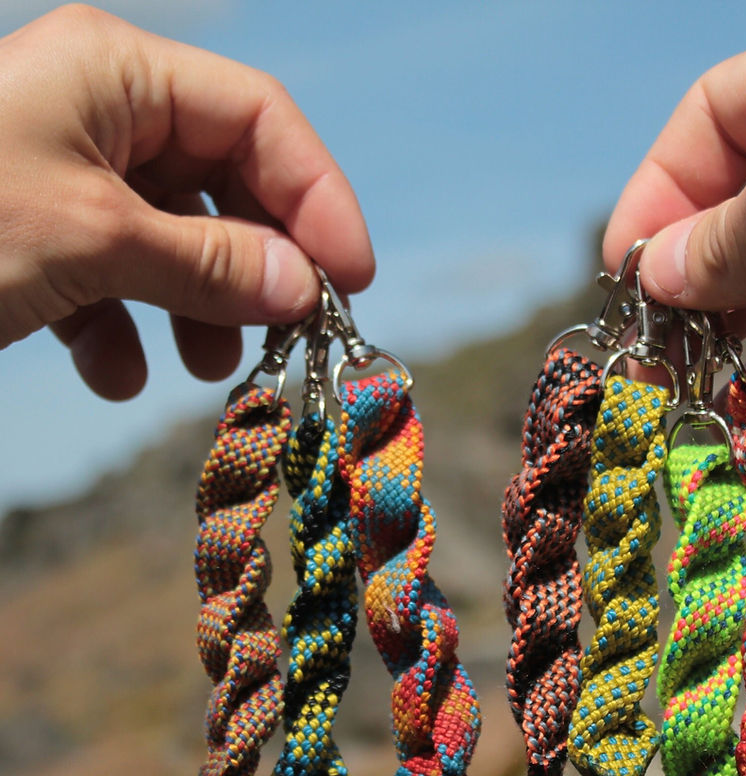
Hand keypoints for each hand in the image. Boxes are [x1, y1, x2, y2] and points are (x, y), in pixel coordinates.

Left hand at [0, 4, 373, 398]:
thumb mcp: (92, 240)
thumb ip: (210, 263)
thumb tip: (306, 288)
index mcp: (117, 74)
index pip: (260, 119)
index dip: (318, 196)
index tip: (352, 279)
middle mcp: (99, 115)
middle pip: (224, 184)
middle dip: (258, 266)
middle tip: (290, 334)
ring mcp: (67, 178)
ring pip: (175, 240)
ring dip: (199, 310)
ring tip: (206, 370)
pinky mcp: (38, 238)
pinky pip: (113, 278)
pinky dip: (125, 332)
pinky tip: (111, 375)